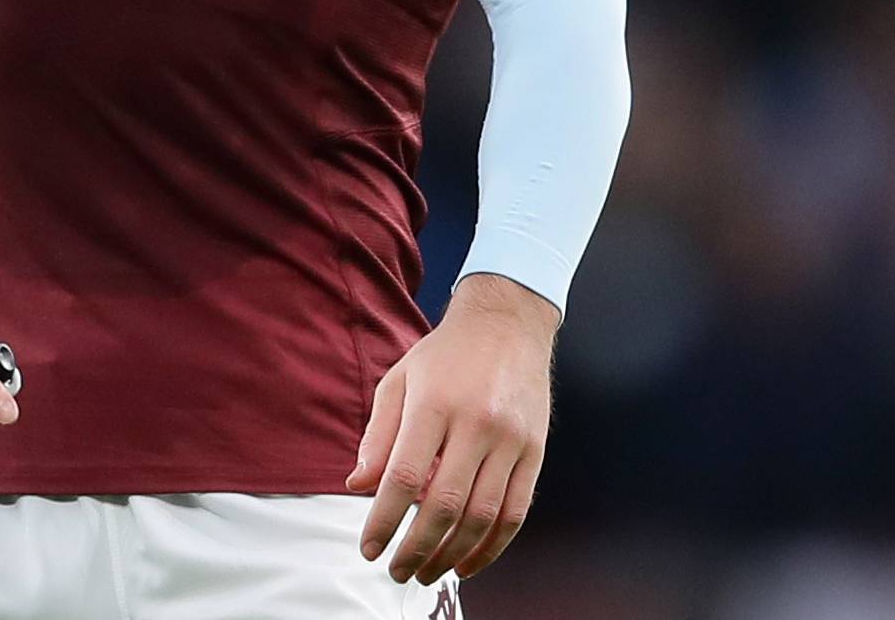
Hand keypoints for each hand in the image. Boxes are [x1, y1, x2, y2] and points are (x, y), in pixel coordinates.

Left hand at [346, 273, 556, 584]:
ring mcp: (510, 440)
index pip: (405, 475)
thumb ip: (379, 435)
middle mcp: (475, 423)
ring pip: (482, 517)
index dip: (384, 519)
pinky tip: (468, 563)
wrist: (507, 322)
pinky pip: (515, 513)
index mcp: (434, 402)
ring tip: (427, 573)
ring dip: (452, 555)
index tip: (368, 547)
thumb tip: (358, 485)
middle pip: (445, 504)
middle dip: (416, 547)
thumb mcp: (400, 379)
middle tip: (396, 571)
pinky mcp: (535, 453)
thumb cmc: (445, 354)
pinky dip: (492, 548)